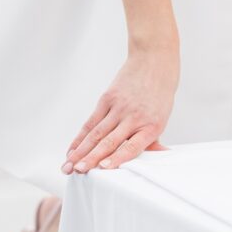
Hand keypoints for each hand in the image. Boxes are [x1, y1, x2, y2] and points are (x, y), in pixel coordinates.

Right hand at [62, 46, 179, 173]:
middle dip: (92, 158)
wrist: (154, 60)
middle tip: (78, 171)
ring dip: (81, 151)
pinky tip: (72, 149)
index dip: (117, 158)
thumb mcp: (162, 117)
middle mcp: (134, 117)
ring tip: (70, 165)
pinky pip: (92, 121)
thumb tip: (154, 158)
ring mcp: (119, 107)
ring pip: (97, 133)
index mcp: (151, 126)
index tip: (103, 167)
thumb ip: (151, 140)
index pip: (132, 145)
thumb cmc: (160, 92)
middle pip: (109, 140)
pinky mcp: (108, 98)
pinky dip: (81, 137)